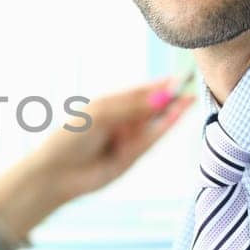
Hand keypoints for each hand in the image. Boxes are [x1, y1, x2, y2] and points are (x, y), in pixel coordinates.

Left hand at [0, 77, 194, 232]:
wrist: (58, 173)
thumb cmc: (71, 138)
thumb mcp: (100, 115)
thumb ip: (132, 106)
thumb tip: (162, 97)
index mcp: (109, 105)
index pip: (139, 92)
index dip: (159, 84)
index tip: (179, 76)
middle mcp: (121, 121)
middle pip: (151, 106)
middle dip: (171, 96)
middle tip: (191, 84)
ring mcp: (127, 139)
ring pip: (155, 122)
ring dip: (173, 111)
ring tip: (190, 97)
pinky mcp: (132, 156)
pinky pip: (152, 139)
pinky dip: (165, 127)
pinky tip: (177, 115)